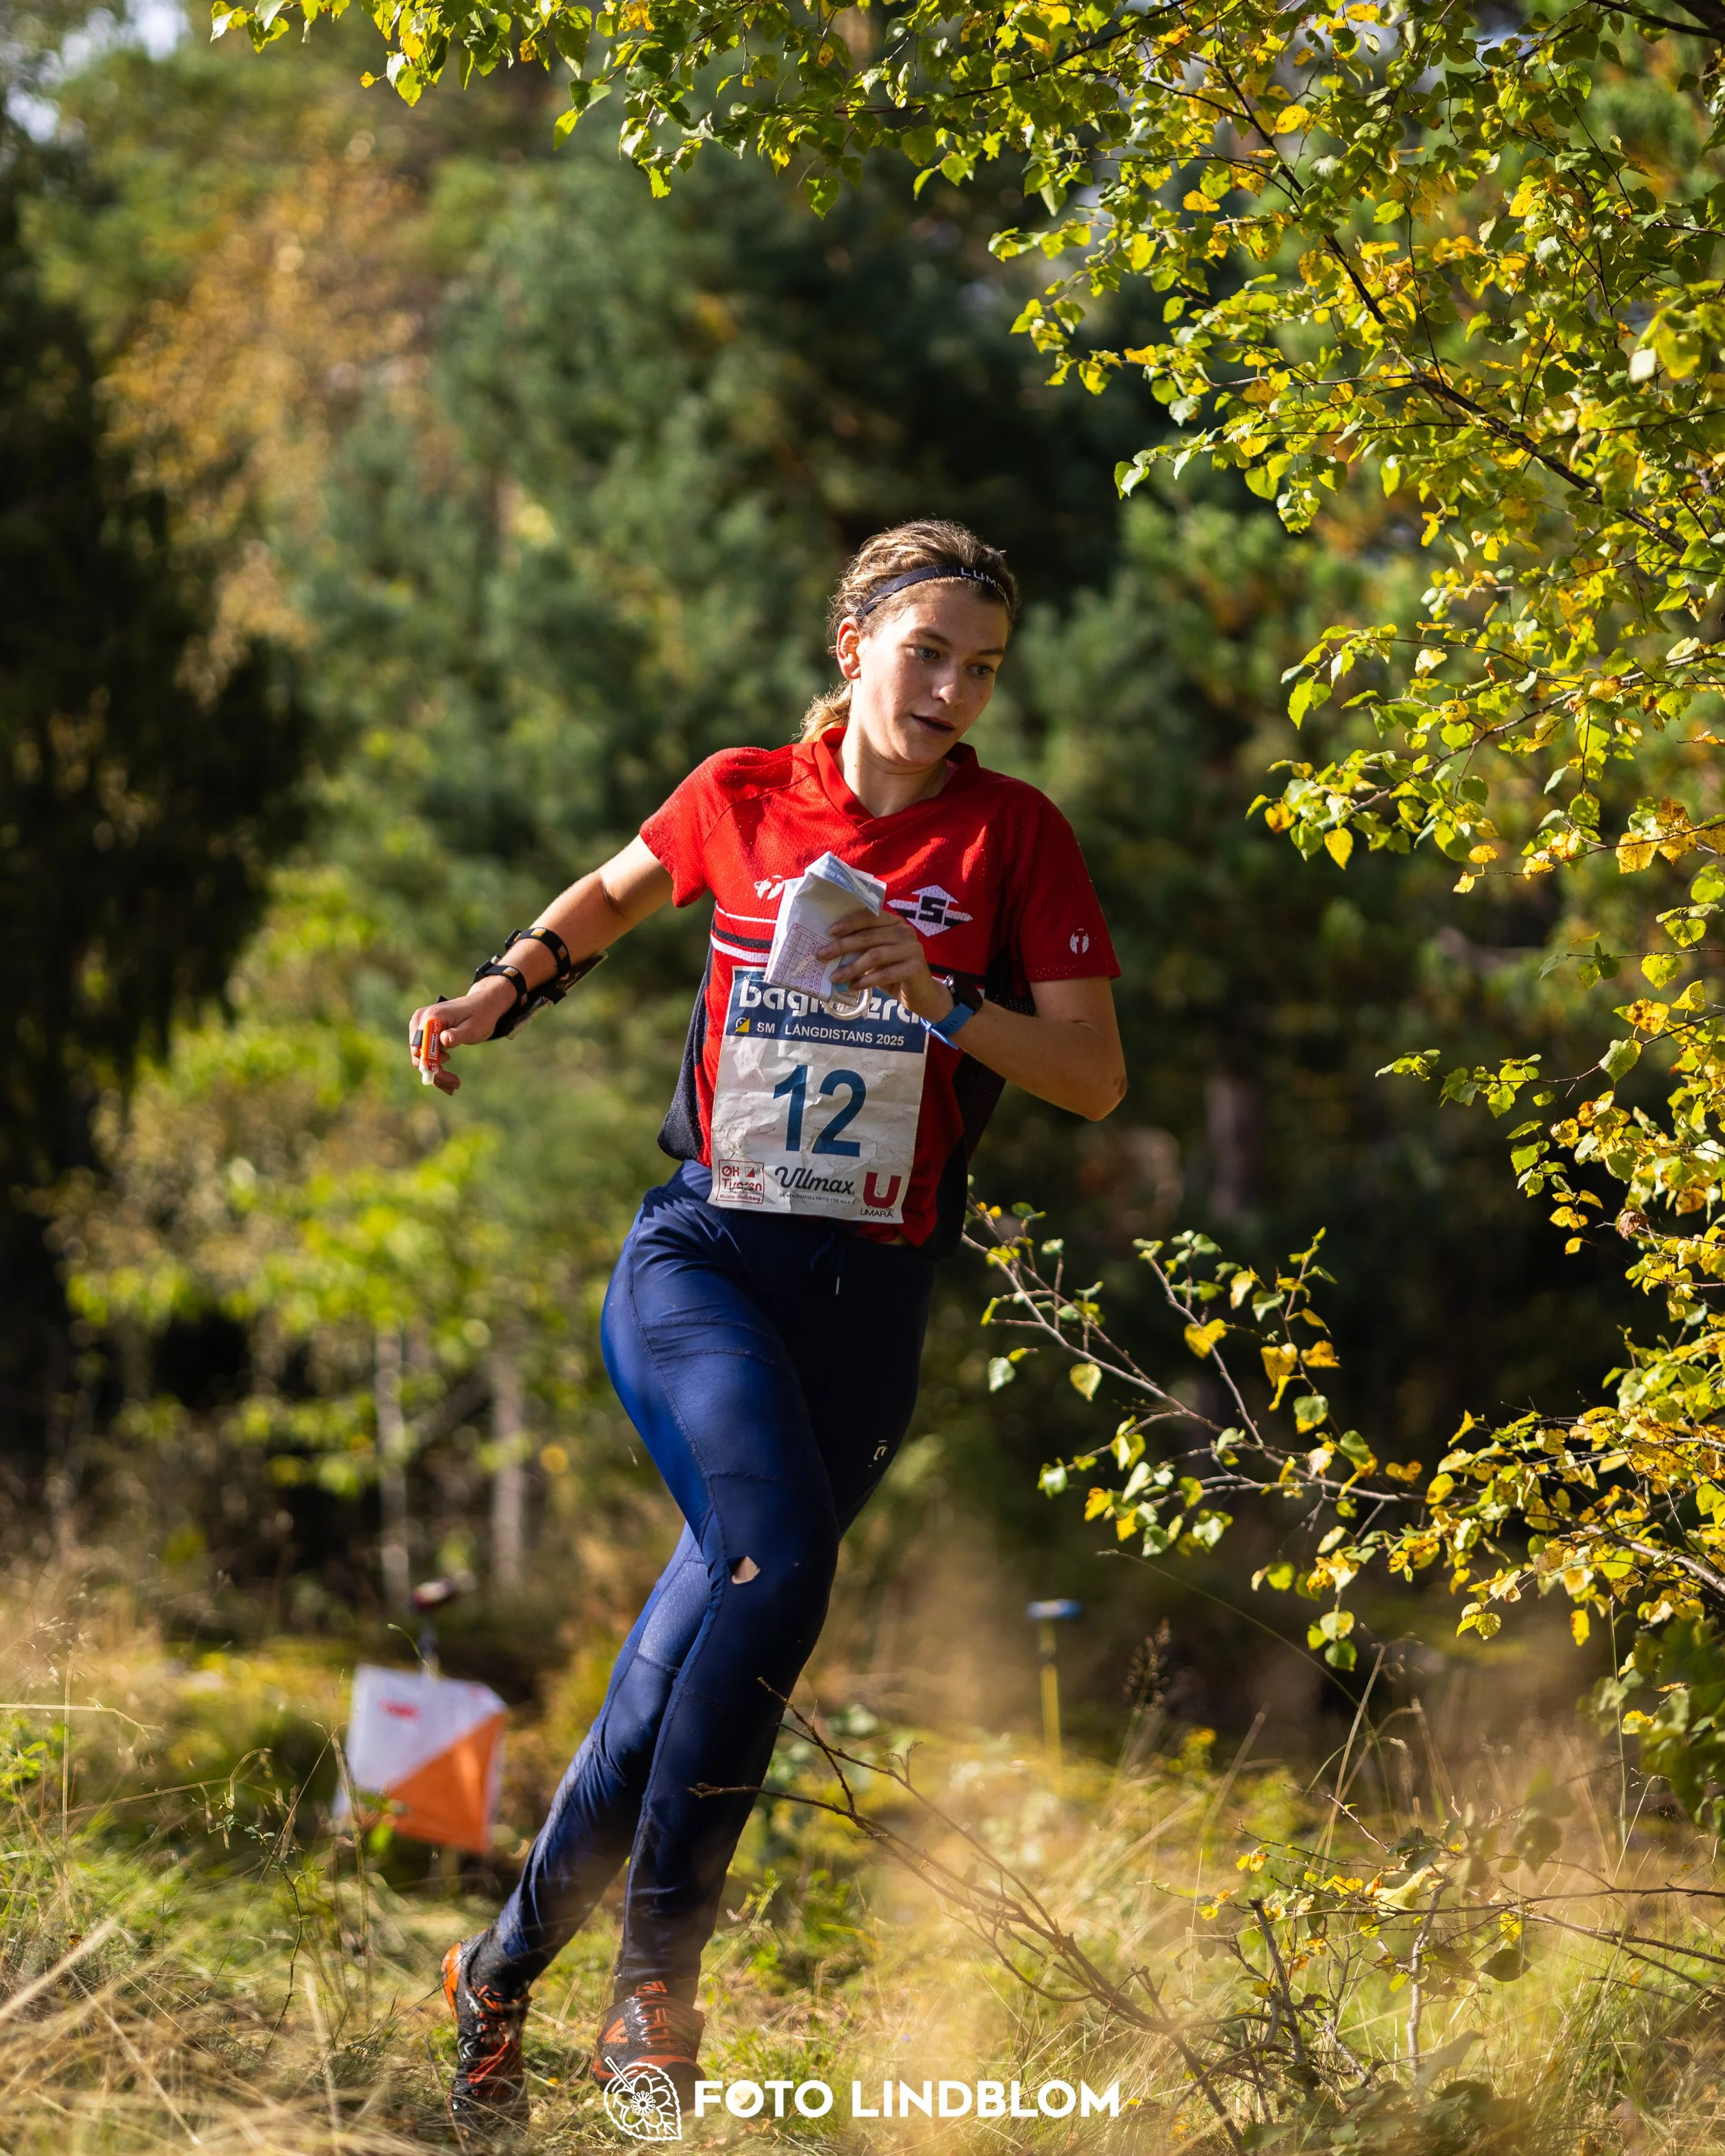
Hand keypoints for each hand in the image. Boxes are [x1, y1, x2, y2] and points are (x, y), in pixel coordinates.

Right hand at [407, 977, 515, 1094]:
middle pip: (419, 1054)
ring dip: (437, 1074)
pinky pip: (425, 1054)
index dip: (428, 1061)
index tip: (440, 1073)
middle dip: (435, 1072)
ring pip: (421, 1058)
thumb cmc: (480, 1015)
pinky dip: (436, 1068)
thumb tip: (443, 1040)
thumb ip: (457, 1035)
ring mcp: (420, 1026)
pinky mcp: (424, 1033)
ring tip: (455, 1085)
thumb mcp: (473, 1028)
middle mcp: (420, 1020)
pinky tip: (449, 1080)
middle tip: (455, 1084)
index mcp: (431, 1017)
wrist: (482, 1005)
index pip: (421, 1044)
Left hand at [819, 907, 951, 1022]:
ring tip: (834, 977)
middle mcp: (905, 931)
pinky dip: (866, 980)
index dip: (849, 923)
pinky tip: (853, 986)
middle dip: (842, 946)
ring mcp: (913, 948)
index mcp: (895, 922)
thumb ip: (862, 948)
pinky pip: (886, 974)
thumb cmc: (894, 972)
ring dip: (851, 967)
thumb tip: (829, 948)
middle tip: (822, 955)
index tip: (830, 931)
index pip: (870, 916)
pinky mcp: (916, 967)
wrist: (921, 994)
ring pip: (875, 955)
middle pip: (868, 936)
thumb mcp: (877, 956)